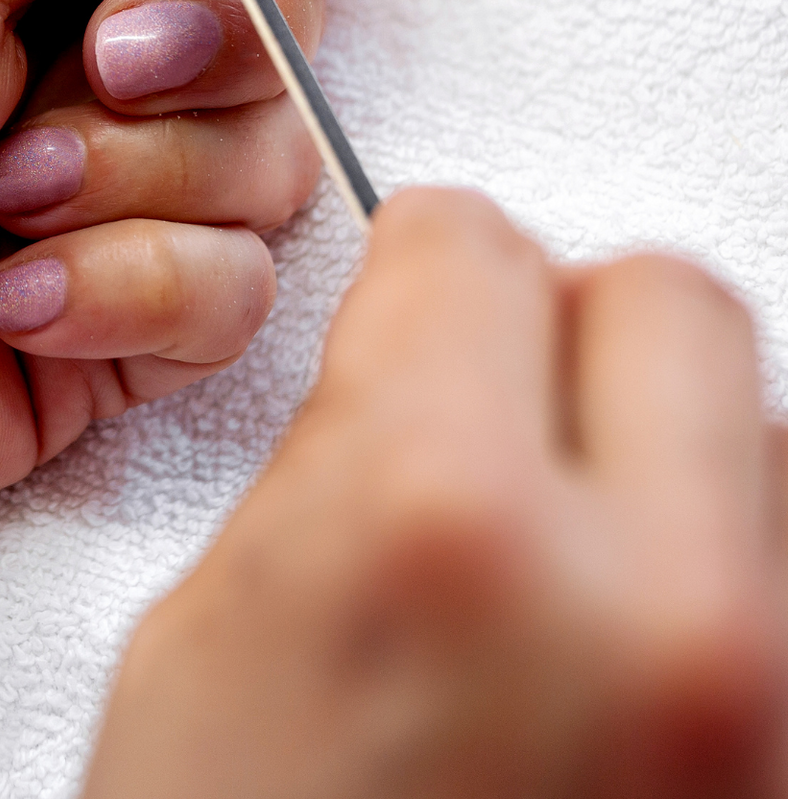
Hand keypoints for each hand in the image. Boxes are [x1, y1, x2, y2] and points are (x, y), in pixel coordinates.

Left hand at [0, 0, 355, 572]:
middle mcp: (75, 52)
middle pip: (277, 20)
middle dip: (215, 35)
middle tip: (98, 57)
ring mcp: (97, 194)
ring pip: (269, 161)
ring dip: (146, 174)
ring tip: (0, 196)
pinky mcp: (106, 332)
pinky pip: (229, 300)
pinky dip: (132, 292)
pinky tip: (10, 305)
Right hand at [85, 190, 787, 797]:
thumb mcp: (222, 631)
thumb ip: (348, 456)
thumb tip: (427, 354)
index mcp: (439, 531)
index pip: (478, 244)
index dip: (424, 265)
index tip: (416, 298)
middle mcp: (652, 612)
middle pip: (673, 302)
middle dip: (570, 327)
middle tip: (498, 403)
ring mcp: (767, 709)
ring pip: (766, 442)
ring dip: (665, 466)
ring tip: (563, 569)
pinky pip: (786, 584)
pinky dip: (714, 583)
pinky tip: (619, 654)